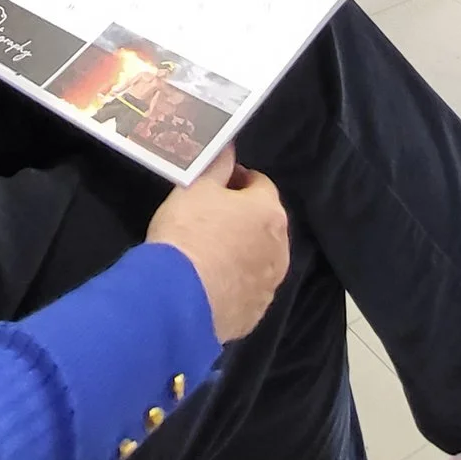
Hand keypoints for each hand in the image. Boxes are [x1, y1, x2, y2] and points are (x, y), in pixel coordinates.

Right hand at [148, 148, 288, 342]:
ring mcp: (270, 284)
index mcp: (269, 211)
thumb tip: (228, 147)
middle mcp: (281, 248)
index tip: (214, 185)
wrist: (180, 300)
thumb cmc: (189, 232)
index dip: (236, 180)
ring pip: (258, 257)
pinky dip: (235, 282)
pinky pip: (248, 289)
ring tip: (208, 252)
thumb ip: (217, 164)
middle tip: (208, 217)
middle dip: (242, 216)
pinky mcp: (256, 312)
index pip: (260, 183)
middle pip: (264, 222)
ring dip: (241, 250)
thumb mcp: (195, 187)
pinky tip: (209, 282)